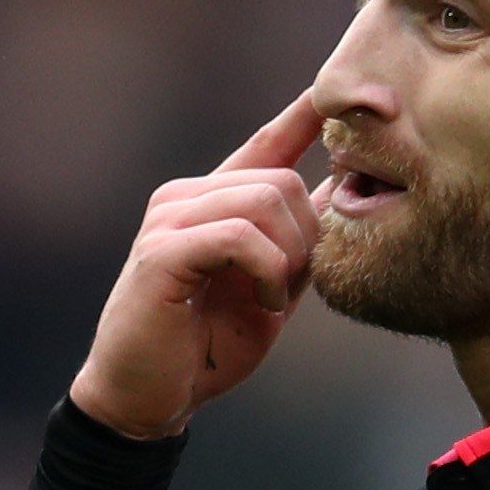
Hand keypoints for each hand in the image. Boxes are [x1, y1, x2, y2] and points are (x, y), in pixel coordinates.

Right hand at [69, 96, 323, 439]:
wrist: (147, 398)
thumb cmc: (206, 347)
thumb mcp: (270, 289)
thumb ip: (298, 245)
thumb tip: (341, 199)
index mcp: (211, 202)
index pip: (265, 144)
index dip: (303, 117)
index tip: (338, 92)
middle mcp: (186, 198)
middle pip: (280, 179)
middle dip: (306, 236)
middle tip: (290, 286)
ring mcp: (170, 219)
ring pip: (264, 201)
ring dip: (288, 257)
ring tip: (271, 297)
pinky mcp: (163, 251)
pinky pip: (241, 236)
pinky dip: (267, 271)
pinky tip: (263, 302)